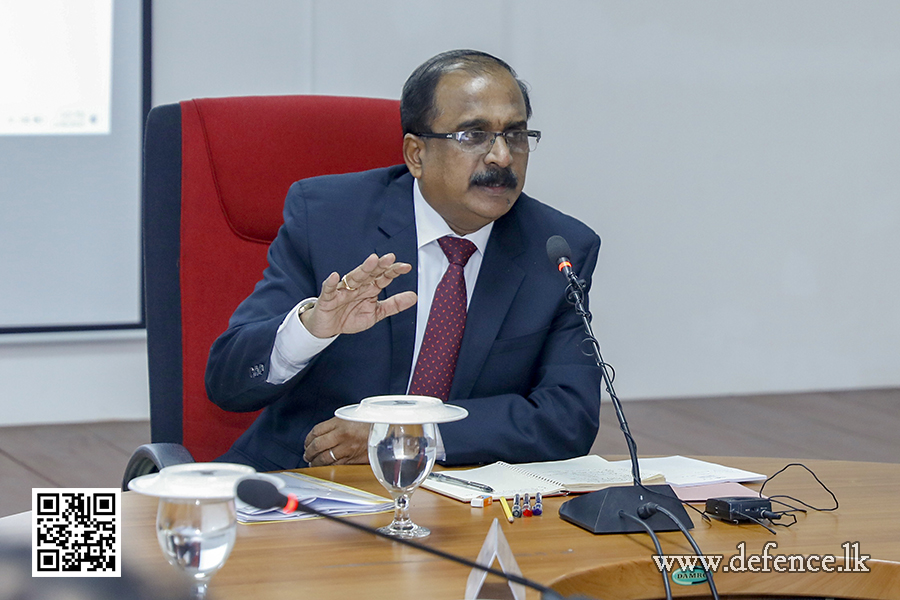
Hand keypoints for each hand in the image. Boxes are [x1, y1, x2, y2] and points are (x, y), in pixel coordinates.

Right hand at [301, 253, 416, 338]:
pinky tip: (335, 276)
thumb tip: (413, 296)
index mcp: (369, 288)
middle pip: (370, 273)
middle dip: (380, 266)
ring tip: (372, 260)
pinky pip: (329, 289)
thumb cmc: (350, 317)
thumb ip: (393, 305)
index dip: (394, 271)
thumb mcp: (375, 313)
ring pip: (353, 277)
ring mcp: (343, 290)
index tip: (406, 267)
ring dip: (362, 269)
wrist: (328, 328)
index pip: (383, 277)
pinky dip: (331, 283)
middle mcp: (358, 286)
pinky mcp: (328, 298)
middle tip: (390, 258)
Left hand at [303, 417, 369, 465]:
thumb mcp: (353, 416)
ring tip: (312, 462)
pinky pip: (335, 464)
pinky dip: (327, 467)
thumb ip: (338, 424)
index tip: (307, 442)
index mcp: (340, 422)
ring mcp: (346, 447)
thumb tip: (324, 433)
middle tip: (307, 454)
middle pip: (317, 445)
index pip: (316, 431)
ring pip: (324, 457)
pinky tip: (324, 466)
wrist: (388, 431)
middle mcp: (341, 434)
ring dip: (315, 461)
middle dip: (309, 452)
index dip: (308, 438)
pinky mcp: (352, 458)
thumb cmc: (372, 423)